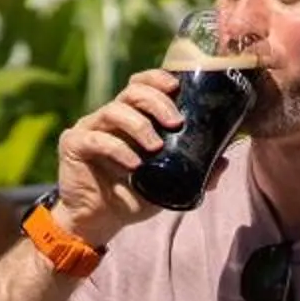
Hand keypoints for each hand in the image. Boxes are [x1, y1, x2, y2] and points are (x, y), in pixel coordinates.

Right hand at [51, 68, 201, 244]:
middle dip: (156, 102)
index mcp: (132, 117)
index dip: (157, 79)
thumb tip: (225, 162)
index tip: (176, 86)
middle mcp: (111, 117)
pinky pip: (97, 139)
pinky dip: (118, 149)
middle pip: (132, 91)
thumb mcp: (169, 184)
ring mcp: (91, 128)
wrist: (100, 221)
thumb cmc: (134, 196)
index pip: (142, 84)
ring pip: (114, 110)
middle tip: (175, 122)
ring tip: (155, 147)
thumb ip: (195, 172)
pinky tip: (133, 164)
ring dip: (139, 125)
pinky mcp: (74, 144)